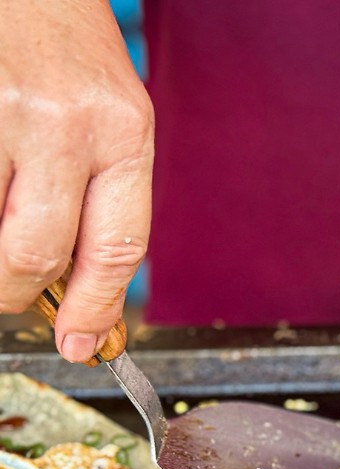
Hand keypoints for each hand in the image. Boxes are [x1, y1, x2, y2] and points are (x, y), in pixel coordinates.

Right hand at [0, 0, 152, 362]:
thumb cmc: (65, 46)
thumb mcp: (111, 114)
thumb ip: (100, 193)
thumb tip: (77, 284)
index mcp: (123, 131)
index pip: (117, 246)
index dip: (97, 308)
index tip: (82, 346)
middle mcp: (64, 124)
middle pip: (37, 253)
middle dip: (18, 293)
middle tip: (15, 296)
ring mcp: (1, 114)